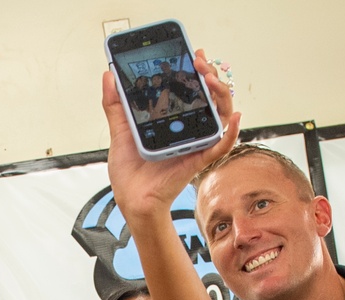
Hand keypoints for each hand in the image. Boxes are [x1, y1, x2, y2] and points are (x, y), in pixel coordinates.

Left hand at [102, 51, 240, 221]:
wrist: (131, 200)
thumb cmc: (130, 173)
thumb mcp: (119, 131)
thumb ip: (115, 105)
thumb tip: (109, 77)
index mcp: (172, 122)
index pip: (192, 92)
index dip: (198, 72)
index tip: (194, 54)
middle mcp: (187, 131)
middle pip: (211, 99)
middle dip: (211, 77)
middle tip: (200, 63)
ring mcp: (194, 145)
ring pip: (221, 117)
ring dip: (222, 95)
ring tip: (211, 81)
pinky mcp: (197, 160)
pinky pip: (221, 146)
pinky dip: (232, 133)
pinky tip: (235, 118)